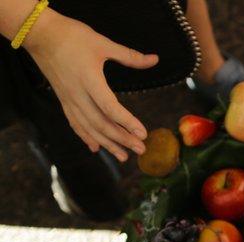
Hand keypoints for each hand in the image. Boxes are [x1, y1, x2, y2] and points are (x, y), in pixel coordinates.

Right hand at [23, 10, 157, 160]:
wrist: (39, 34)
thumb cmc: (72, 36)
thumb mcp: (103, 43)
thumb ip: (130, 56)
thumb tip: (155, 59)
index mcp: (89, 80)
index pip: (110, 107)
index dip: (127, 122)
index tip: (143, 133)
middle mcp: (78, 94)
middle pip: (101, 123)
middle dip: (122, 139)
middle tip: (141, 149)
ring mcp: (69, 99)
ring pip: (88, 127)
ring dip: (107, 143)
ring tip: (124, 156)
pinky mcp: (63, 99)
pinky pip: (75, 123)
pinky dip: (86, 136)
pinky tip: (95, 147)